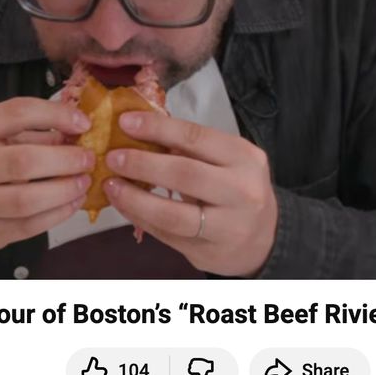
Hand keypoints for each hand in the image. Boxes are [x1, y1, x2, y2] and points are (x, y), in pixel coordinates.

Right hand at [0, 98, 93, 277]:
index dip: (55, 115)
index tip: (83, 122)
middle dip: (65, 160)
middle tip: (89, 159)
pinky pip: (28, 226)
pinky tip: (71, 203)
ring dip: (65, 191)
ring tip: (84, 182)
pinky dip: (57, 214)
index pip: (16, 113)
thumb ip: (28, 130)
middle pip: (24, 162)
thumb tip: (76, 129)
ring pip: (28, 200)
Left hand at [103, 111, 277, 276]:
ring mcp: (226, 226)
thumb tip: (140, 129)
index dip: (158, 129)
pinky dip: (139, 218)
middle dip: (142, 164)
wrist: (264, 239)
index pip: (196, 137)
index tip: (126, 123)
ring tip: (112, 185)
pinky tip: (124, 205)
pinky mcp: (207, 251)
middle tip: (113, 157)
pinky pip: (166, 234)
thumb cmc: (237, 189)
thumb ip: (192, 148)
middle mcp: (241, 191)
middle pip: (184, 174)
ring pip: (172, 213)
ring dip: (134, 198)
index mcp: (244, 158)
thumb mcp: (228, 160)